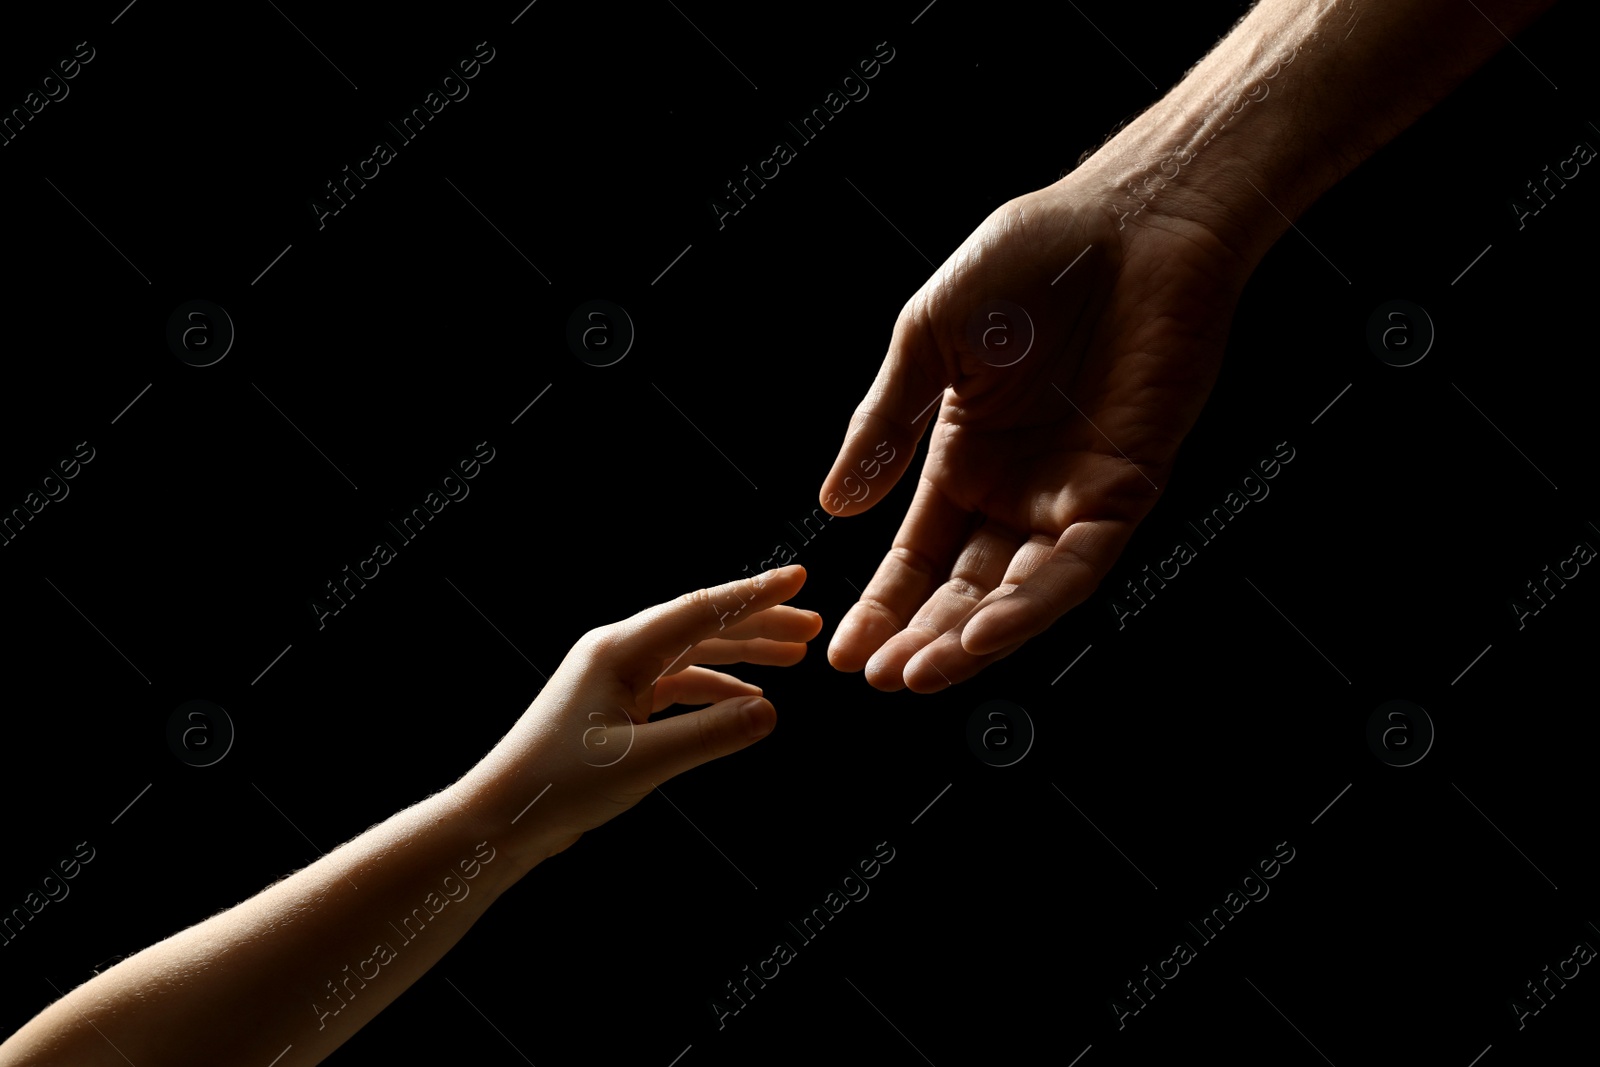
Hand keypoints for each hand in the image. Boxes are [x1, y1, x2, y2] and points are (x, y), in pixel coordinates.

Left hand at [454, 565, 820, 868]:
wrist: (499, 817)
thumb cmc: (556, 786)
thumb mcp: (640, 763)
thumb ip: (708, 735)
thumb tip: (770, 711)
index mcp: (620, 650)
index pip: (701, 611)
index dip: (754, 596)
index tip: (799, 579)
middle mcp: (618, 653)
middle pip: (702, 624)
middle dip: (758, 621)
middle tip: (812, 624)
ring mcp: (616, 677)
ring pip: (693, 652)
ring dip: (743, 652)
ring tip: (793, 655)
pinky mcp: (615, 705)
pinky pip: (677, 682)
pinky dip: (715, 686)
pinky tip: (747, 698)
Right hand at [818, 171, 1252, 691]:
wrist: (1130, 222)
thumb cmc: (1028, 260)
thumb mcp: (927, 340)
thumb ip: (885, 425)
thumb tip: (832, 506)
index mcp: (964, 457)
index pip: (917, 555)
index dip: (881, 603)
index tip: (841, 653)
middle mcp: (1017, 489)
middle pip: (963, 588)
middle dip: (920, 636)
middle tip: (877, 678)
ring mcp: (1071, 495)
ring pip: (1018, 593)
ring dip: (970, 639)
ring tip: (917, 675)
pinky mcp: (1125, 490)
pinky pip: (1076, 565)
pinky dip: (1031, 605)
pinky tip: (982, 635)